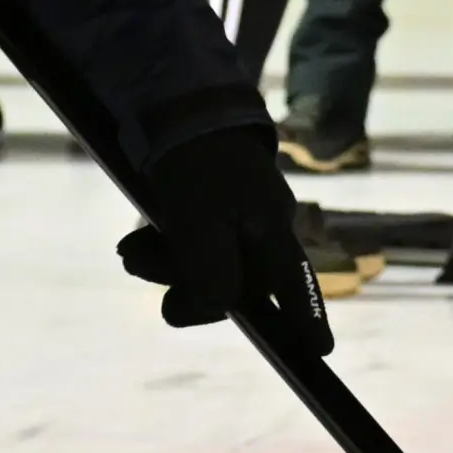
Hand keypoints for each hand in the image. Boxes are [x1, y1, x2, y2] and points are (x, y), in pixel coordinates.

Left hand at [120, 127, 331, 357]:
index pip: (294, 285)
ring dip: (163, 260)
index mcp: (273, 229)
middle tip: (136, 259)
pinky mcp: (210, 197)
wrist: (173, 101)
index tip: (321, 350)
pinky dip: (164, 241)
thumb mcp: (200, 227)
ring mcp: (237, 210)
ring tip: (131, 246)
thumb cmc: (196, 166)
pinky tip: (137, 236)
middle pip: (232, 278)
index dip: (305, 319)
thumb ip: (209, 280)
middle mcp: (262, 223)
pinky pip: (189, 236)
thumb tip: (187, 314)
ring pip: (203, 258)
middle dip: (182, 279)